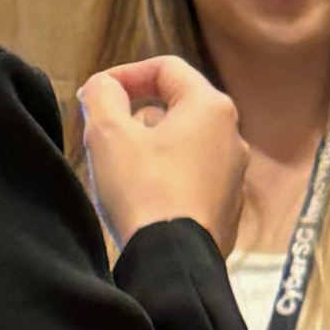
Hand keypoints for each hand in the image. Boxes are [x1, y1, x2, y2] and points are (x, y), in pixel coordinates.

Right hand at [77, 57, 245, 249]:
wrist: (174, 261)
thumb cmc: (143, 190)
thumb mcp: (108, 133)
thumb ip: (102, 95)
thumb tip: (103, 86)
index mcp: (211, 107)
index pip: (166, 68)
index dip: (124, 74)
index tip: (95, 94)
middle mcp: (232, 135)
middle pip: (176, 106)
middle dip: (134, 113)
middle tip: (102, 132)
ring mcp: (234, 174)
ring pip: (183, 143)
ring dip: (148, 146)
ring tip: (117, 168)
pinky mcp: (227, 206)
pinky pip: (191, 176)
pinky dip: (165, 176)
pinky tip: (141, 197)